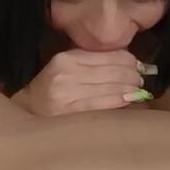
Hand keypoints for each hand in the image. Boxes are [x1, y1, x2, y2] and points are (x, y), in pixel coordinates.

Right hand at [13, 46, 148, 115]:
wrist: (27, 107)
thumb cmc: (52, 84)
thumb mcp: (69, 65)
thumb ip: (95, 61)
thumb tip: (132, 63)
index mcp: (67, 58)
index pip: (110, 56)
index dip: (129, 61)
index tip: (137, 65)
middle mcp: (66, 74)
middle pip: (114, 72)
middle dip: (133, 76)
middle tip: (141, 80)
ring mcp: (67, 95)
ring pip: (111, 88)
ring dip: (130, 89)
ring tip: (137, 90)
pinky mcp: (70, 113)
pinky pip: (104, 105)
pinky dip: (120, 101)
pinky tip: (128, 100)